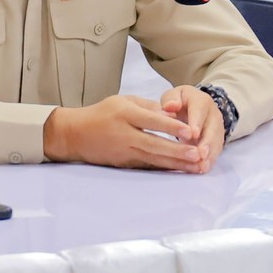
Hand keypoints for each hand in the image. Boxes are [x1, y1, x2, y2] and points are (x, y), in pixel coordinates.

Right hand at [41, 94, 205, 171]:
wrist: (74, 134)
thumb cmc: (103, 113)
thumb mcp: (124, 101)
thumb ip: (149, 106)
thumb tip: (175, 114)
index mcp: (125, 114)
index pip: (152, 121)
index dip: (172, 127)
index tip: (191, 131)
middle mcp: (125, 134)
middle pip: (154, 144)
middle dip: (178, 151)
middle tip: (198, 154)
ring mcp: (123, 152)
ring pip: (153, 158)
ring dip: (175, 163)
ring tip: (195, 166)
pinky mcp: (122, 164)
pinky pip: (146, 167)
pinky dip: (163, 169)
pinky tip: (179, 171)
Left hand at [161, 86, 227, 170]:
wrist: (193, 106)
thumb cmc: (180, 102)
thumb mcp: (173, 96)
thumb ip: (171, 99)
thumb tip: (170, 106)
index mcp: (201, 101)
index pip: (200, 110)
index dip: (197, 122)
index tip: (193, 134)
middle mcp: (213, 114)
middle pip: (212, 128)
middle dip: (207, 142)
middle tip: (201, 154)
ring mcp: (217, 128)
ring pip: (216, 141)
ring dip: (210, 154)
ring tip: (203, 166)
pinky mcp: (216, 140)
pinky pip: (216, 150)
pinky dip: (210, 160)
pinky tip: (204, 169)